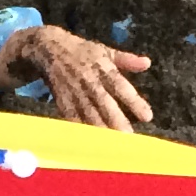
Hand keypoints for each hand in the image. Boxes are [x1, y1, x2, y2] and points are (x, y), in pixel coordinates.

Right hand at [0, 25, 153, 129]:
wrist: (48, 48)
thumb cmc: (82, 51)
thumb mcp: (105, 51)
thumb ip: (127, 60)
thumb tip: (147, 63)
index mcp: (103, 68)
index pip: (121, 87)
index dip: (134, 102)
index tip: (148, 117)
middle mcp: (90, 81)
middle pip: (105, 104)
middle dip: (117, 121)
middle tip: (130, 137)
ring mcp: (75, 93)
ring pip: (89, 114)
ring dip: (101, 130)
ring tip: (114, 146)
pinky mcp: (63, 101)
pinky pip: (73, 119)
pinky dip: (82, 131)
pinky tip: (92, 144)